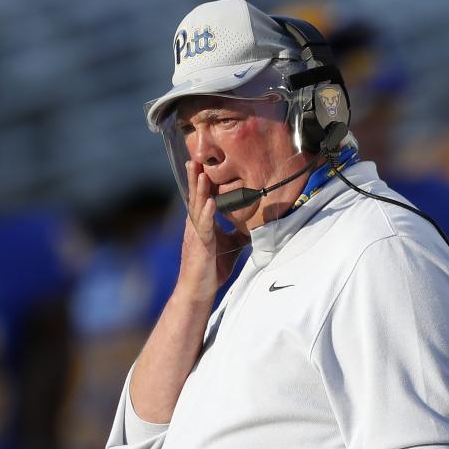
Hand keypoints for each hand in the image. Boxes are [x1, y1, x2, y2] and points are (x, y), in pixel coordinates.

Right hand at [176, 160, 247, 303]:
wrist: (198, 291)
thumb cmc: (211, 269)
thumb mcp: (230, 247)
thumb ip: (238, 233)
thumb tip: (254, 224)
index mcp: (201, 223)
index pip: (202, 198)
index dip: (202, 181)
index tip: (203, 163)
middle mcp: (195, 225)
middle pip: (195, 196)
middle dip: (195, 177)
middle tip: (194, 157)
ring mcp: (196, 234)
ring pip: (197, 207)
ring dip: (200, 189)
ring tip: (202, 172)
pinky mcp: (199, 246)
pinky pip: (204, 227)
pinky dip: (207, 213)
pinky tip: (211, 202)